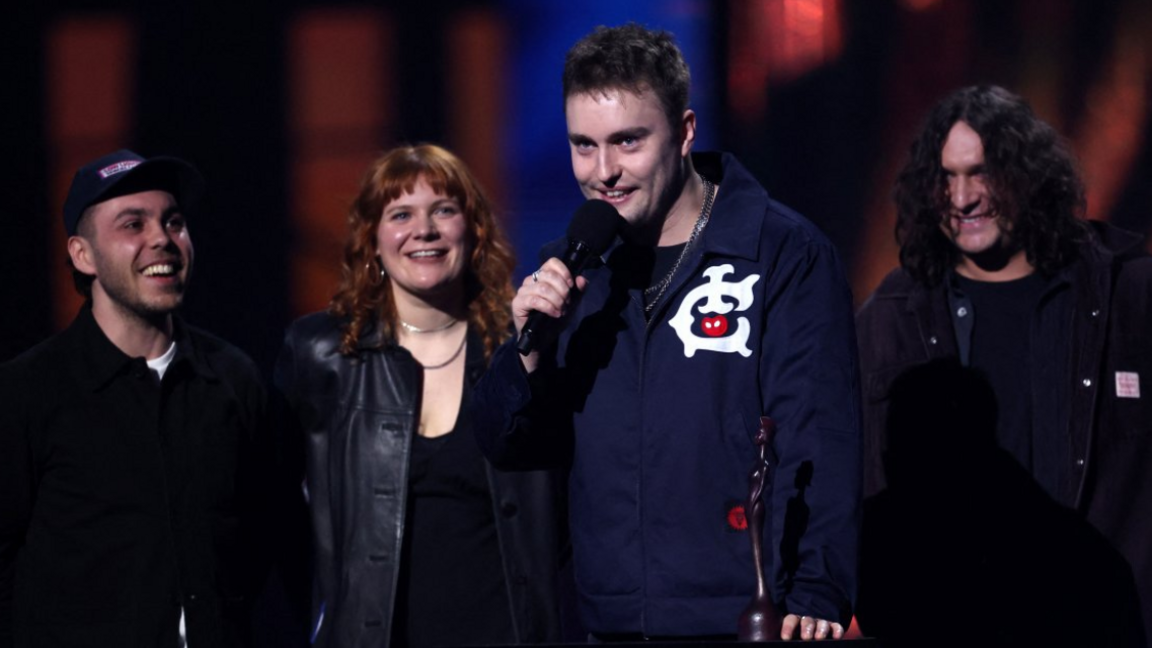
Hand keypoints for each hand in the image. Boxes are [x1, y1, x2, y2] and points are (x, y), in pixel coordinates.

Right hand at [513, 257, 586, 372]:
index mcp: (543, 276)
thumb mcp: (571, 304)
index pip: (551, 262)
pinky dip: (548, 307)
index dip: (564, 271)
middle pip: (548, 275)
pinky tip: (555, 314)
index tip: (571, 285)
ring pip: (543, 288)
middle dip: (563, 290)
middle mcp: (531, 280)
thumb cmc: (554, 319)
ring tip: (561, 310)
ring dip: (557, 300)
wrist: (543, 339)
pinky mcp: (517, 303)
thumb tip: (582, 279)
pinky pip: (534, 300)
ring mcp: (522, 291)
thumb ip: (578, 291)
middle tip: (567, 303)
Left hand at [781, 614, 843, 640]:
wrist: (810, 640)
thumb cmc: (796, 640)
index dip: (788, 628)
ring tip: (819, 638)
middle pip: (807, 621)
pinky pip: (836, 627)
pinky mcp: (834, 629)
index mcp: (796, 622)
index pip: (791, 620)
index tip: (785, 638)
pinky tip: (836, 637)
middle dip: (807, 628)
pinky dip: (837, 631)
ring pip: (822, 624)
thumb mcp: (791, 638)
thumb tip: (775, 637)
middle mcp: (809, 622)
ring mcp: (822, 624)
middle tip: (806, 638)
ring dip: (821, 630)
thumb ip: (785, 637)